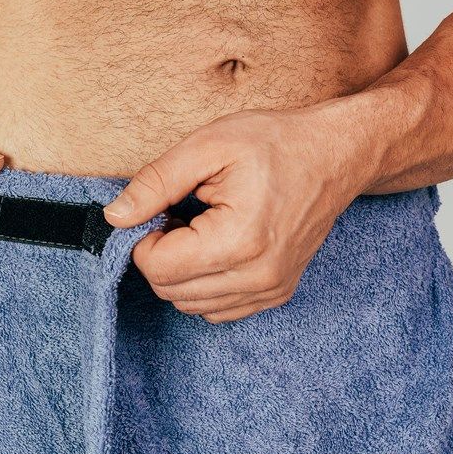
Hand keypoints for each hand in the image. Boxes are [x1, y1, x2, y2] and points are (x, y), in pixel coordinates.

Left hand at [102, 101, 377, 322]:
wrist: (336, 155)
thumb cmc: (276, 143)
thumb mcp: (208, 146)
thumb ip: (155, 183)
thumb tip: (115, 217)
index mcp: (239, 240)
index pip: (158, 268)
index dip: (144, 237)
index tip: (161, 209)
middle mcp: (258, 276)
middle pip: (170, 291)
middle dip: (161, 254)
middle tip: (179, 213)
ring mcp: (271, 289)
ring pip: (191, 305)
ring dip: (182, 271)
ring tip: (201, 228)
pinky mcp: (277, 293)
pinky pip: (218, 310)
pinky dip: (205, 284)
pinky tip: (217, 247)